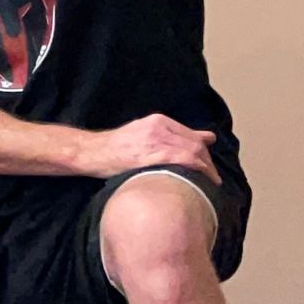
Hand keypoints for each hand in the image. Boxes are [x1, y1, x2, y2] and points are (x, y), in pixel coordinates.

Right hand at [83, 114, 219, 183]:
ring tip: (210, 182)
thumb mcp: (141, 134)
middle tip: (212, 178)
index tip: (208, 165)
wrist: (91, 152)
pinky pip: (184, 160)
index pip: (191, 135)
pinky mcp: (152, 154)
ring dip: (206, 168)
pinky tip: (202, 181)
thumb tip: (192, 140)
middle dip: (207, 162)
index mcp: (158, 121)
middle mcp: (160, 127)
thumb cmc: (114, 147)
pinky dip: (198, 170)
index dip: (204, 151)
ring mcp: (156, 140)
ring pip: (193, 152)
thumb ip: (164, 136)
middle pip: (195, 144)